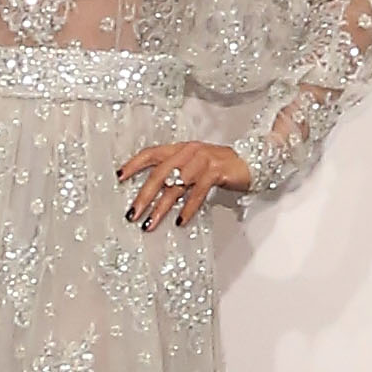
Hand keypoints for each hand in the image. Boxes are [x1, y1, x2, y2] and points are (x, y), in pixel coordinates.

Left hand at [119, 140, 251, 229]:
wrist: (252, 161)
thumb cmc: (222, 168)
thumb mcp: (196, 167)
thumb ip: (178, 175)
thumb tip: (155, 195)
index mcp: (181, 149)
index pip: (152, 153)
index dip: (134, 164)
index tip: (119, 177)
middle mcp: (189, 152)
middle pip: (160, 172)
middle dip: (144, 195)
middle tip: (133, 213)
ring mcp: (203, 160)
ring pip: (176, 184)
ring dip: (161, 206)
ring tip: (150, 223)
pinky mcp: (216, 171)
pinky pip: (197, 192)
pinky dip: (188, 207)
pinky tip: (180, 220)